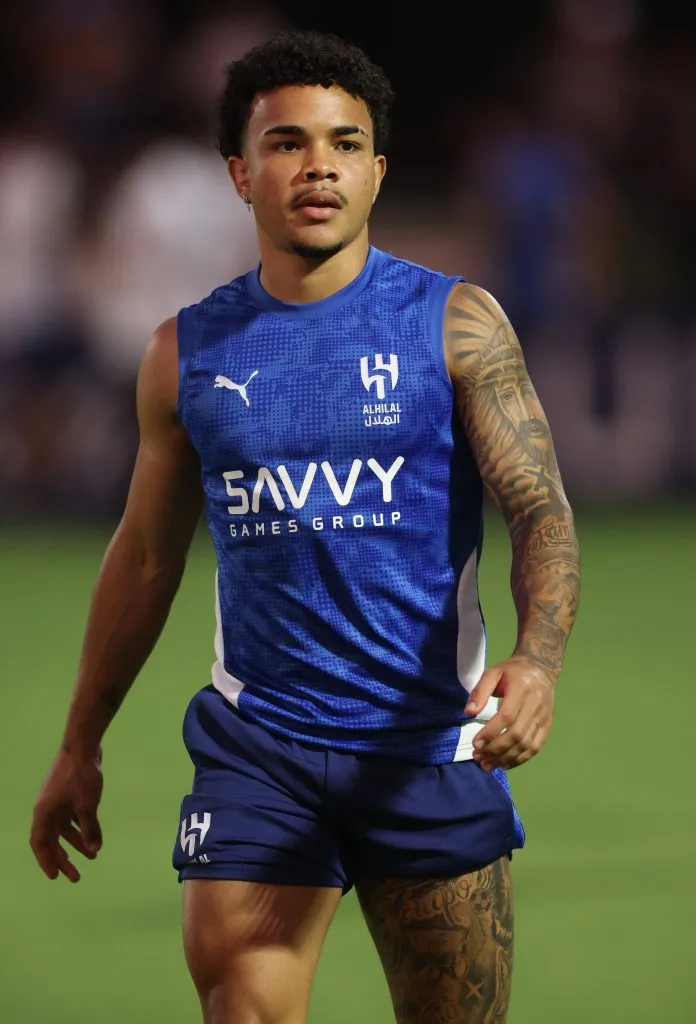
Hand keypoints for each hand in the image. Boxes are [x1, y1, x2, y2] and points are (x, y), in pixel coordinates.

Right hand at [30, 748, 103, 881]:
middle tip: (77, 877)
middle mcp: (47, 809)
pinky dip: (83, 827)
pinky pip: (73, 817)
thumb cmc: (81, 776)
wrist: (84, 745)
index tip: (56, 877)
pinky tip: (95, 836)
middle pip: (53, 841)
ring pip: (65, 829)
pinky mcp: (68, 794)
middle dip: (65, 859)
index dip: (47, 862)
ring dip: (77, 843)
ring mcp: (58, 801)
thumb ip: (89, 829)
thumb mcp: (87, 806)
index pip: (40, 844)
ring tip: (94, 856)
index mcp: (44, 813)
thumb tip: (94, 849)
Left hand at [465, 656, 554, 770]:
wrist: (541, 668)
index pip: (507, 716)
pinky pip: (536, 747)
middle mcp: (536, 704)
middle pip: (517, 734)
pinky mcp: (548, 725)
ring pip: (526, 744)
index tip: (476, 744)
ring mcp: (544, 717)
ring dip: (506, 758)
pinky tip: (505, 764)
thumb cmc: (512, 671)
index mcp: (522, 689)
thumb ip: (479, 691)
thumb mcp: (493, 673)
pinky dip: (521, 759)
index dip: (491, 733)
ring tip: (487, 764)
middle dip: (496, 750)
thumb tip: (468, 712)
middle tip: (478, 757)